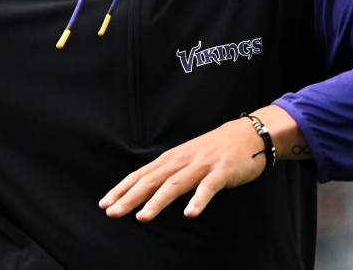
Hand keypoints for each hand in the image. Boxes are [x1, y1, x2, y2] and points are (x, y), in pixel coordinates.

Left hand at [98, 117, 267, 221]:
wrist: (248, 135)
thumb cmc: (215, 150)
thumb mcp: (187, 157)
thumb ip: (169, 172)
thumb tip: (146, 187)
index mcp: (172, 159)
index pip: (141, 175)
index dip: (122, 189)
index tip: (104, 204)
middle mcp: (182, 160)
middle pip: (152, 180)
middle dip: (130, 197)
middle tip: (112, 213)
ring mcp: (202, 166)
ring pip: (175, 185)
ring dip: (157, 201)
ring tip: (142, 217)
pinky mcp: (222, 172)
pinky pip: (208, 188)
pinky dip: (198, 200)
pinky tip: (190, 213)